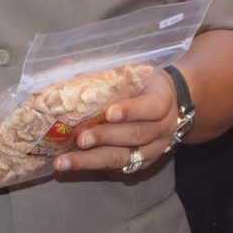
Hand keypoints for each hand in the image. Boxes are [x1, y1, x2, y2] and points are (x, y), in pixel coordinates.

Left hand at [53, 69, 177, 174]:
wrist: (167, 105)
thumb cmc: (143, 83)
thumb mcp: (133, 72)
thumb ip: (106, 70)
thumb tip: (65, 65)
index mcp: (163, 101)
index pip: (151, 108)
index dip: (131, 111)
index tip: (109, 113)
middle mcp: (162, 129)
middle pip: (135, 136)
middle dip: (105, 138)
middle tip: (80, 139)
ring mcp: (153, 150)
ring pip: (124, 157)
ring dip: (92, 160)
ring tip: (65, 161)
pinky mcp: (142, 164)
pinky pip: (118, 168)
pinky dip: (93, 166)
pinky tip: (72, 165)